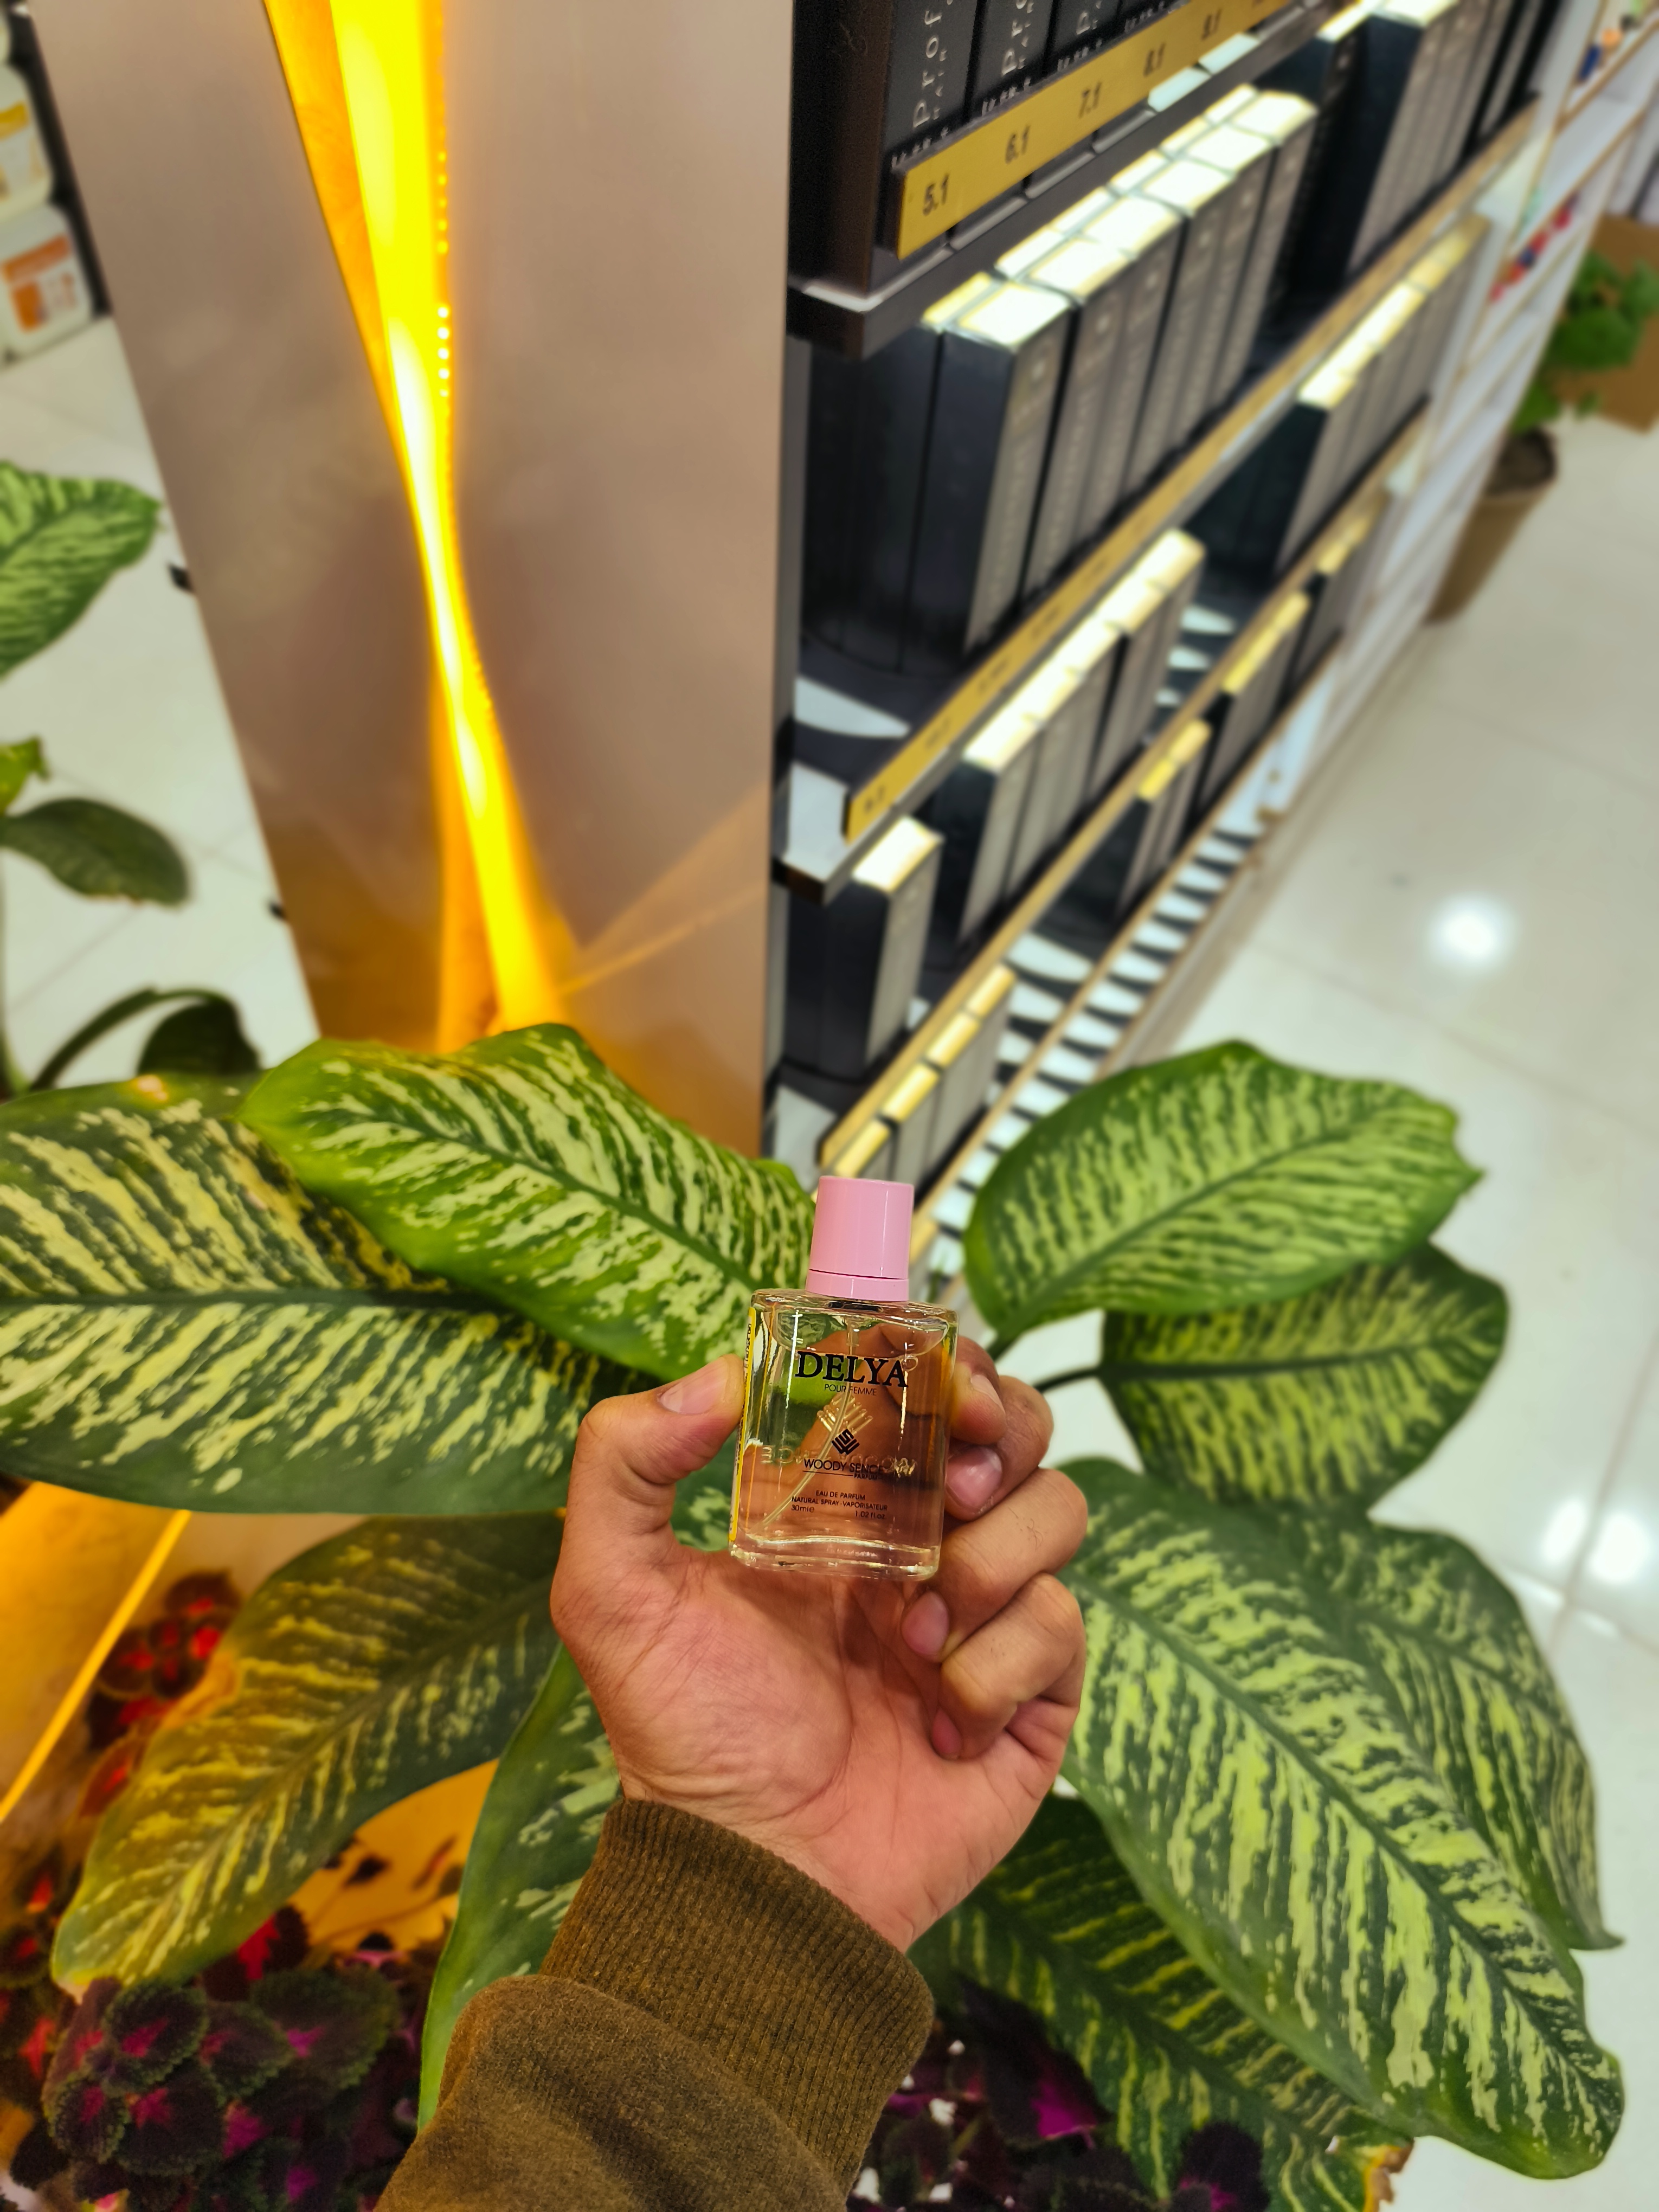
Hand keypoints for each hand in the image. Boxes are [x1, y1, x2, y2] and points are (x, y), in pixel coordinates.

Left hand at [550, 1342, 1085, 1951]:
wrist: (753, 1881)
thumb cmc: (683, 1739)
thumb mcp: (611, 1591)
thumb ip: (624, 1463)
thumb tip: (715, 1372)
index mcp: (844, 1506)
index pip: (927, 1392)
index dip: (952, 1368)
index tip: (944, 1381)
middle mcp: (923, 1547)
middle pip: (1017, 1435)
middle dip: (1003, 1437)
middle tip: (953, 1488)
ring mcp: (983, 1619)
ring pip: (1057, 1514)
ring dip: (993, 1560)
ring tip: (913, 1632)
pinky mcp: (1029, 1698)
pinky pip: (1063, 1628)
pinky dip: (1001, 1664)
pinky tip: (939, 1716)